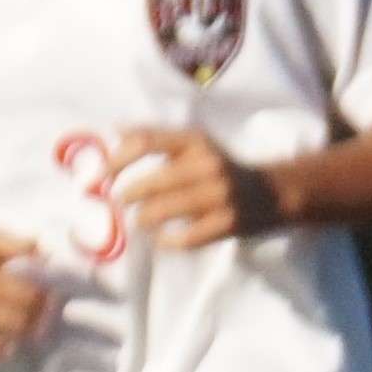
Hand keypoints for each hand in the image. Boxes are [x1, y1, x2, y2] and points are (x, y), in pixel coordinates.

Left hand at [109, 126, 277, 249]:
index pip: (146, 142)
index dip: (115, 161)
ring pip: (161, 212)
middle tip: (119, 204)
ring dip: (142, 220)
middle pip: (149, 183)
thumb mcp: (194, 145)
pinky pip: (183, 238)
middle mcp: (208, 164)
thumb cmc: (220, 168)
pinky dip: (166, 241)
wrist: (274, 192)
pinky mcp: (227, 223)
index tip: (97, 178)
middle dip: (125, 197)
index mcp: (195, 141)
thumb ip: (157, 137)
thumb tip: (114, 130)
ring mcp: (219, 195)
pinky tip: (162, 238)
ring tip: (140, 220)